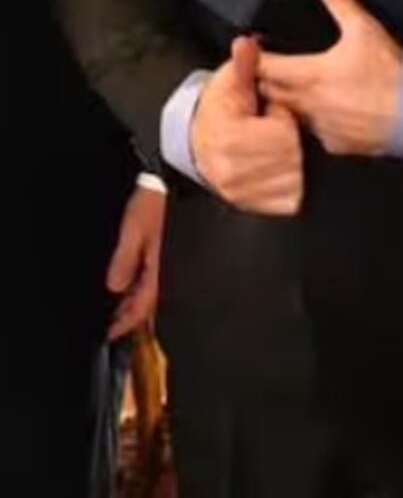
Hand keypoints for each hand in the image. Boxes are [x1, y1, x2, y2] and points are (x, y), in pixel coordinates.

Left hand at [104, 183, 165, 339]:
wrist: (184, 176)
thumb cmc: (158, 199)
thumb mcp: (135, 228)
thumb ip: (126, 259)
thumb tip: (115, 287)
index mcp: (160, 267)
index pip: (142, 306)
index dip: (124, 322)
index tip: (110, 334)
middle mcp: (173, 267)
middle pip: (151, 301)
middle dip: (132, 313)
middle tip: (114, 322)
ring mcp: (177, 258)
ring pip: (157, 287)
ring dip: (140, 298)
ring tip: (124, 305)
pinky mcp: (180, 247)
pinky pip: (162, 272)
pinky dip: (149, 281)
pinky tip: (142, 279)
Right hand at [191, 38, 303, 215]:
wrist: (199, 140)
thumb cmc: (222, 108)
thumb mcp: (232, 82)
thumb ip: (244, 64)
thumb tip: (245, 44)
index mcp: (230, 137)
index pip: (282, 135)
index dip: (283, 120)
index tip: (272, 114)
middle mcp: (230, 170)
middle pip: (290, 159)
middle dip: (289, 142)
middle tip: (274, 133)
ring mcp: (238, 191)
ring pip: (293, 181)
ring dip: (292, 164)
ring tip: (273, 149)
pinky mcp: (249, 205)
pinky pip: (288, 201)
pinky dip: (291, 186)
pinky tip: (278, 170)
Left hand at [257, 0, 402, 156]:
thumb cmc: (392, 74)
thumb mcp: (364, 28)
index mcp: (307, 74)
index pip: (261, 67)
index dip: (253, 57)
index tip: (253, 49)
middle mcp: (304, 104)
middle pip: (267, 93)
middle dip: (265, 80)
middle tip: (271, 68)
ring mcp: (317, 127)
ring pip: (287, 115)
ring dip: (286, 103)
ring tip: (299, 90)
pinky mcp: (333, 143)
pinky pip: (311, 133)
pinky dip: (313, 122)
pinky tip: (329, 112)